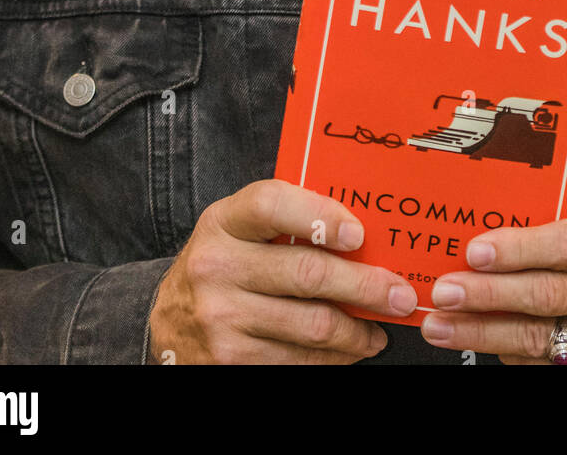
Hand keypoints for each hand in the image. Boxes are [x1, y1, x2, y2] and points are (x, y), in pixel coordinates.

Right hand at [148, 178, 418, 363]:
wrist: (166, 323)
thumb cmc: (222, 265)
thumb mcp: (237, 231)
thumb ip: (285, 220)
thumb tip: (362, 232)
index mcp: (223, 221)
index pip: (271, 204)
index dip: (320, 215)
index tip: (359, 233)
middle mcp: (216, 267)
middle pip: (308, 273)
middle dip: (366, 286)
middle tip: (400, 294)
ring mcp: (220, 318)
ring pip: (312, 325)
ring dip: (358, 331)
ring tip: (380, 328)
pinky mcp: (228, 361)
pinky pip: (298, 361)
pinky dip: (334, 358)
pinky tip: (349, 349)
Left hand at [420, 217, 566, 364]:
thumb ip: (545, 240)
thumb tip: (474, 252)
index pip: (566, 244)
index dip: (517, 249)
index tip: (474, 253)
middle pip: (549, 295)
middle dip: (488, 294)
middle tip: (445, 292)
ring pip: (543, 338)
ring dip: (483, 332)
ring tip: (442, 325)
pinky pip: (550, 368)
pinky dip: (510, 356)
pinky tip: (481, 342)